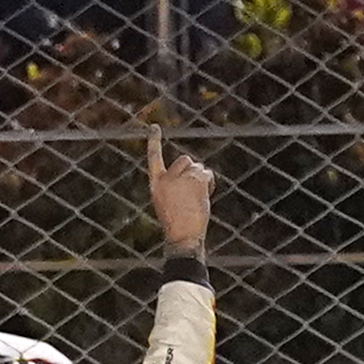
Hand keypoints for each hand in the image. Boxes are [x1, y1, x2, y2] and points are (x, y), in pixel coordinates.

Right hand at [146, 130, 210, 249]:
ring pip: (198, 167)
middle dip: (192, 170)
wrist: (183, 236)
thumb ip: (175, 185)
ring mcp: (181, 178)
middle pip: (184, 159)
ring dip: (202, 179)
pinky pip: (208, 174)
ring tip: (198, 197)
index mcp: (156, 184)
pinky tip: (205, 196)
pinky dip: (210, 183)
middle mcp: (167, 178)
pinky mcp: (195, 180)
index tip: (154, 127)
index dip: (154, 142)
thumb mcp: (166, 202)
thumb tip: (192, 170)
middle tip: (193, 189)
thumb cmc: (176, 224)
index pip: (154, 158)